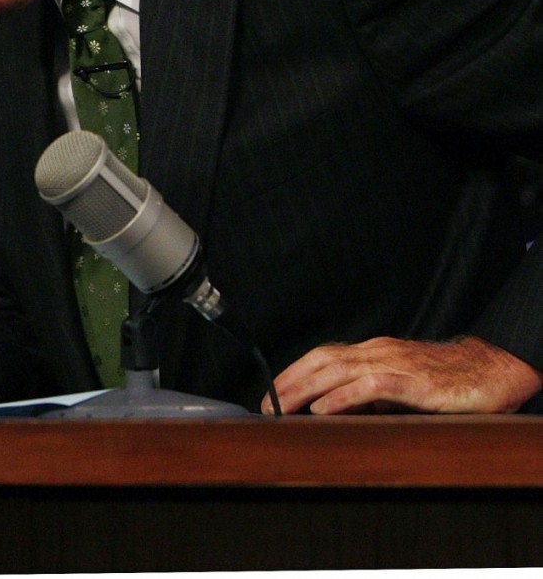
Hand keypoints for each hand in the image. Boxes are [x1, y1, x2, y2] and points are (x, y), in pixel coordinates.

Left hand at [266, 335, 542, 414]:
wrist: (495, 370)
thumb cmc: (450, 380)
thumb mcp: (403, 387)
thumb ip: (373, 395)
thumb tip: (340, 411)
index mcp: (375, 351)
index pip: (323, 356)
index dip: (294, 373)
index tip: (272, 392)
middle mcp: (379, 352)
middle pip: (322, 360)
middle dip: (289, 380)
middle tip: (265, 403)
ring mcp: (395, 363)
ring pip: (338, 370)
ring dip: (305, 388)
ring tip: (283, 406)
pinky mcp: (413, 381)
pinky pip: (370, 386)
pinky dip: (342, 396)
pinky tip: (324, 408)